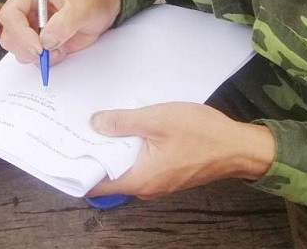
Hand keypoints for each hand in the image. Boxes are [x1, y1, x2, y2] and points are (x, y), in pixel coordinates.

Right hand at [0, 0, 120, 64]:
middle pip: (9, 36)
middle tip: (48, 54)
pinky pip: (30, 58)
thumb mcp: (82, 8)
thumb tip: (46, 42)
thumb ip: (64, 23)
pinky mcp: (36, 42)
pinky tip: (60, 51)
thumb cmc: (91, 2)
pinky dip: (43, 61)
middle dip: (27, 49)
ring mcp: (29, 28)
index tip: (38, 48)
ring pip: (17, 49)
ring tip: (60, 49)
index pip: (10, 15)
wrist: (100, 12)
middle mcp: (24, 11)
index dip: (20, 33)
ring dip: (37, 56)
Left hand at [87, 102, 275, 198]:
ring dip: (115, 146)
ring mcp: (159, 180)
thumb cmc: (201, 133)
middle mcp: (147, 186)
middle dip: (95, 150)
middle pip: (110, 173)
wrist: (239, 146)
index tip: (66, 145)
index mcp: (140, 180)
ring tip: (101, 120)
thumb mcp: (156, 120)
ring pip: (127, 165)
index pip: (98, 183)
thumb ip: (122, 123)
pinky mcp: (169, 171)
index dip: (80, 166)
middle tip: (79, 125)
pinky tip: (129, 125)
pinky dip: (132, 146)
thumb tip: (94, 124)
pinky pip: (142, 161)